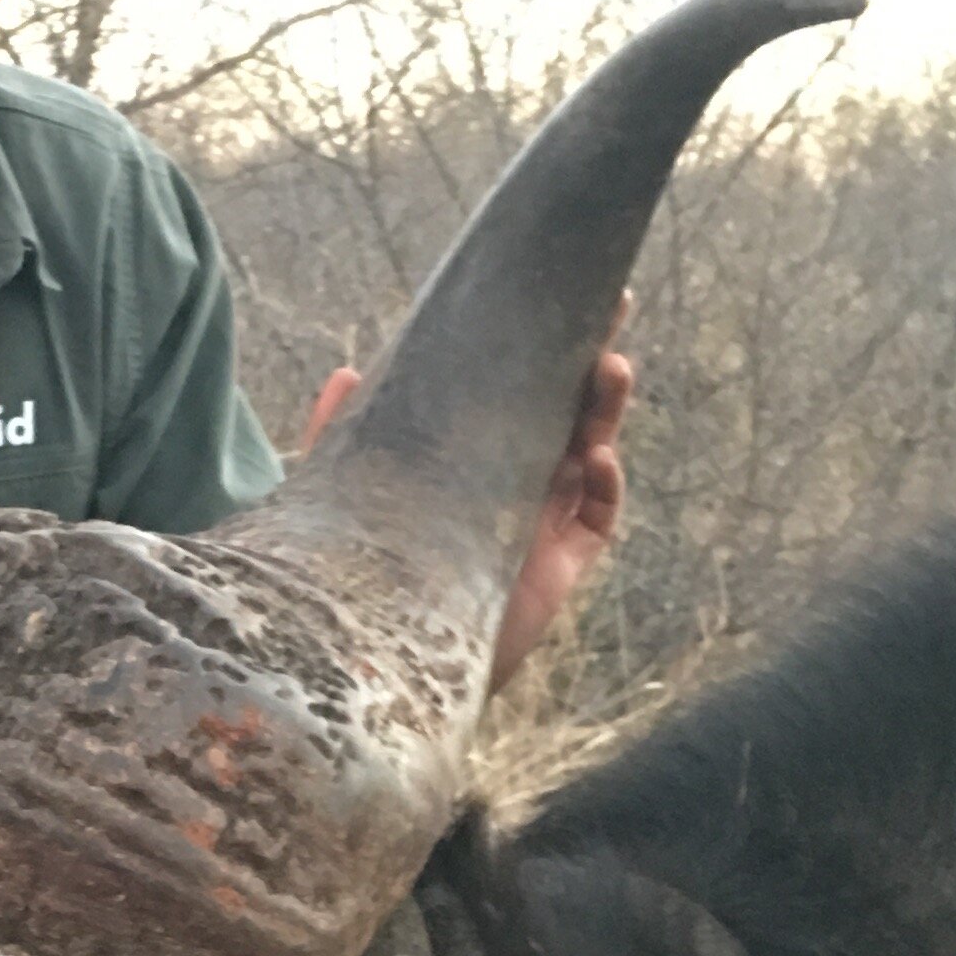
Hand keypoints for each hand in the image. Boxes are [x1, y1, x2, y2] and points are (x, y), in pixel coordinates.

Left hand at [291, 322, 632, 696]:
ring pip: (590, 450)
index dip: (542, 344)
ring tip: (610, 367)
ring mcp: (541, 520)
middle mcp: (513, 480)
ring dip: (605, 409)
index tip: (563, 291)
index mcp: (471, 455)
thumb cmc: (360, 578)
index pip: (515, 388)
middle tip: (614, 306)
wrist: (377, 664)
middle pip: (567, 408)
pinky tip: (594, 460)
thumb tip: (345, 373)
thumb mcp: (345, 498)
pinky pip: (598, 517)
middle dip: (593, 358)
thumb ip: (341, 439)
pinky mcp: (560, 565)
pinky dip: (603, 485)